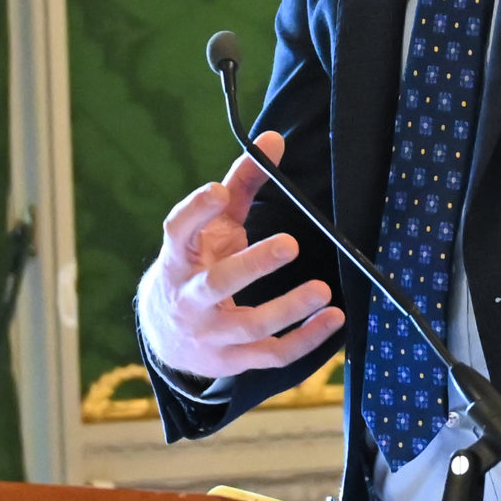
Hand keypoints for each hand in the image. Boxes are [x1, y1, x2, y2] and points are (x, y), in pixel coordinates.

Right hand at [136, 131, 343, 379]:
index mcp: (178, 259)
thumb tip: (273, 139)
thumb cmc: (198, 266)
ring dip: (288, 309)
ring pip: (249, 326)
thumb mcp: (212, 228)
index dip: (195, 211)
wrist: (167, 334)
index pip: (178, 232)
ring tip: (321, 290)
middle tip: (290, 244)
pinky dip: (305, 340)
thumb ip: (241, 185)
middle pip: (217, 284)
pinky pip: (273, 354)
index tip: (218, 191)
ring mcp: (211, 334)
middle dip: (253, 265)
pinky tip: (334, 319)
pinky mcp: (233, 360)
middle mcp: (189, 298)